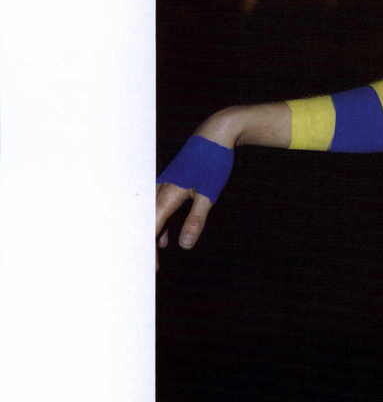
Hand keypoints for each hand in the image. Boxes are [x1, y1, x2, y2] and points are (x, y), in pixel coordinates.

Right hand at [155, 109, 241, 262]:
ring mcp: (165, 184)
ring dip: (154, 234)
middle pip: (148, 222)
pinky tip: (166, 237)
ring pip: (153, 214)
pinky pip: (160, 207)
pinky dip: (161, 222)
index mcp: (168, 194)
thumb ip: (196, 219)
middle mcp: (161, 189)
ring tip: (156, 254)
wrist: (216, 133)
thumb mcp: (208, 194)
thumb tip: (185, 245)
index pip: (153, 228)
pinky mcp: (172, 181)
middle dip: (147, 244)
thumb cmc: (213, 162)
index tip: (151, 267)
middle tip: (151, 265)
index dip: (150, 249)